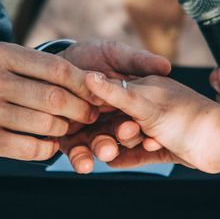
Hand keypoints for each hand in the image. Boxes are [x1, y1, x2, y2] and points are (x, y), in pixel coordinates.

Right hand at [0, 42, 98, 160]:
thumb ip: (35, 67)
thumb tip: (88, 78)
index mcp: (0, 55)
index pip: (56, 68)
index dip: (83, 83)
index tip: (98, 92)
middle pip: (54, 97)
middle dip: (79, 109)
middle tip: (88, 116)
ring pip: (44, 124)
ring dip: (63, 130)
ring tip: (66, 130)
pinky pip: (29, 148)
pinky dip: (46, 149)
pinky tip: (48, 145)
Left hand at [57, 40, 171, 170]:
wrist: (53, 61)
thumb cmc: (90, 55)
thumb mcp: (115, 54)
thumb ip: (138, 61)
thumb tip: (166, 66)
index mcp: (129, 103)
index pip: (142, 117)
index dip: (148, 126)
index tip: (152, 132)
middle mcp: (113, 121)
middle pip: (124, 134)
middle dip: (127, 137)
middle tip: (126, 134)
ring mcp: (92, 131)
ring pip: (101, 145)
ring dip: (105, 150)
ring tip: (107, 152)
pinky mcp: (70, 139)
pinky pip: (76, 153)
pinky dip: (81, 159)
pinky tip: (84, 164)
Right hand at [85, 73, 219, 172]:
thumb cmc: (188, 117)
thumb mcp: (147, 105)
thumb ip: (117, 94)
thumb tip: (90, 76)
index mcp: (149, 87)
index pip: (115, 93)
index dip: (96, 104)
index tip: (77, 115)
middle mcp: (154, 106)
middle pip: (121, 118)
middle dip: (107, 130)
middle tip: (97, 140)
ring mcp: (161, 127)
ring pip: (131, 138)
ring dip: (119, 144)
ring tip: (107, 153)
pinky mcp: (168, 148)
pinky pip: (143, 154)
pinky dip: (130, 157)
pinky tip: (115, 163)